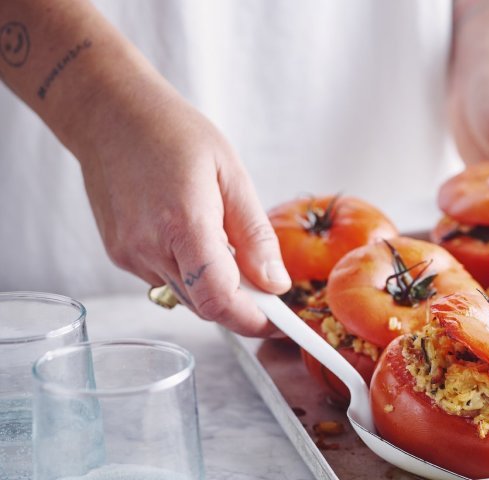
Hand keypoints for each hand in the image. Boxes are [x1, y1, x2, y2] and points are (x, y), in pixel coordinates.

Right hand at [71, 79, 290, 335]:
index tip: (277, 319)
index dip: (251, 318)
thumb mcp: (231, 175)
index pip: (218, 297)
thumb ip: (255, 235)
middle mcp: (148, 247)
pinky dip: (190, 273)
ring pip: (186, 297)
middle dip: (241, 307)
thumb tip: (276, 283)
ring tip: (229, 247)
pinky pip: (165, 280)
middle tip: (269, 289)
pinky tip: (195, 238)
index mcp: (182, 224)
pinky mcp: (120, 255)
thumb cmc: (173, 134)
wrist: (110, 116)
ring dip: (215, 289)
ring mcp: (129, 254)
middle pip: (205, 306)